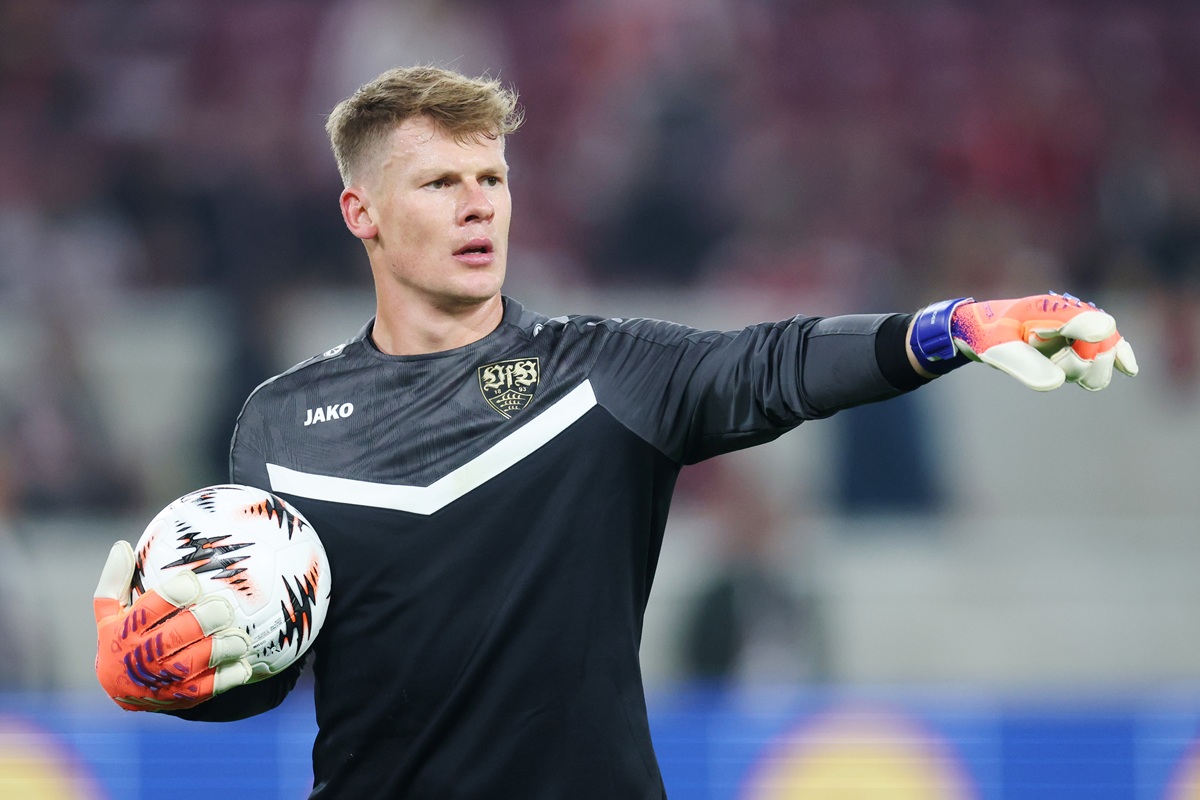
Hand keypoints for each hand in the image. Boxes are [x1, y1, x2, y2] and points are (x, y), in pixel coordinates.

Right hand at [94, 541, 252, 710]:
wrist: (120, 691)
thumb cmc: (121, 638)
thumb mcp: (110, 612)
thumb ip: (115, 580)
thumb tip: (122, 546)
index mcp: (125, 632)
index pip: (149, 610)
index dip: (173, 594)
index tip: (193, 581)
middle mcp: (142, 658)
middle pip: (174, 638)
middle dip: (203, 621)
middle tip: (224, 607)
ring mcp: (162, 680)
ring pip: (193, 664)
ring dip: (220, 649)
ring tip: (240, 637)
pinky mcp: (181, 698)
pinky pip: (208, 688)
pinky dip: (228, 676)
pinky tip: (244, 663)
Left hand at [951, 293, 1138, 390]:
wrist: (978, 330)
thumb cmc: (986, 336)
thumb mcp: (996, 350)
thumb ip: (1024, 364)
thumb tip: (1056, 383)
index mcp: (1049, 310)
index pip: (1087, 322)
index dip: (1094, 337)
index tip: (1113, 359)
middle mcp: (1069, 316)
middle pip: (1102, 345)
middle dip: (1084, 365)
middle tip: (1055, 367)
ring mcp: (1074, 329)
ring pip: (1099, 357)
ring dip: (1082, 371)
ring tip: (1053, 367)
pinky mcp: (1074, 342)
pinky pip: (1104, 349)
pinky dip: (1116, 358)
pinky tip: (1128, 369)